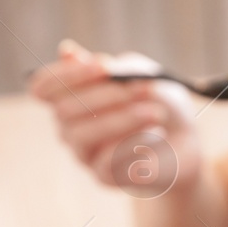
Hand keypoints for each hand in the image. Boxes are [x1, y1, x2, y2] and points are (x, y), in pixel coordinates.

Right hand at [28, 41, 202, 196]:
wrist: (184, 138)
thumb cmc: (156, 100)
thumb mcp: (140, 74)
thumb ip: (109, 67)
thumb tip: (66, 51)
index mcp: (70, 95)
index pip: (44, 86)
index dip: (67, 75)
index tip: (103, 66)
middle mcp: (68, 125)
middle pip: (64, 110)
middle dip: (107, 95)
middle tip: (145, 89)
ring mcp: (83, 152)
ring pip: (82, 135)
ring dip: (122, 120)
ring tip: (157, 113)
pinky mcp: (103, 175)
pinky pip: (106, 160)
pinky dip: (134, 144)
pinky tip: (158, 134)